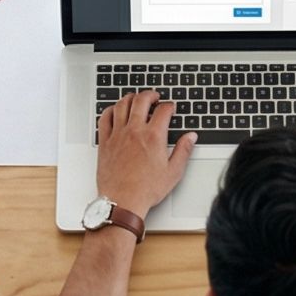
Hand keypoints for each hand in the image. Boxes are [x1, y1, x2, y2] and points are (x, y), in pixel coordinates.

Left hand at [95, 90, 196, 215]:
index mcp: (153, 137)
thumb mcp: (173, 172)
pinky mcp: (105, 142)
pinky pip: (105, 118)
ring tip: (136, 98)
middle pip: (141, 100)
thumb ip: (184, 151)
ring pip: (122, 105)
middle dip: (150, 94)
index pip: (163, 110)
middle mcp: (135, 131)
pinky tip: (116, 110)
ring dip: (131, 97)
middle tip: (155, 97)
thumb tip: (191, 137)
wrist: (123, 201)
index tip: (171, 108)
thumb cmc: (146, 190)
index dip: (170, 105)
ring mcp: (118, 135)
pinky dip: (111, 109)